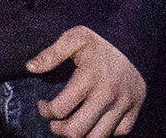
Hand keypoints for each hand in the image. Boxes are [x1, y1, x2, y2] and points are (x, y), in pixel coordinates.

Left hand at [27, 25, 145, 137]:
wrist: (135, 42)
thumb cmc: (99, 43)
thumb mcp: (75, 38)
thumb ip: (52, 53)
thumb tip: (30, 67)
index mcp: (90, 77)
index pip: (59, 110)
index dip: (45, 111)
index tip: (43, 105)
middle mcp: (107, 95)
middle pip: (76, 131)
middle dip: (59, 129)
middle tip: (56, 121)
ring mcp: (123, 105)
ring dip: (80, 135)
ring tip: (72, 124)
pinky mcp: (134, 110)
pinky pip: (117, 134)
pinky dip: (104, 132)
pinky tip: (95, 121)